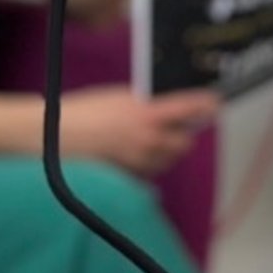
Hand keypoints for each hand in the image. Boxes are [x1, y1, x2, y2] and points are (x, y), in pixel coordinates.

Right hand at [61, 86, 218, 177]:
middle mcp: (148, 141)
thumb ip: (147, 102)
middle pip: (185, 142)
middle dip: (184, 133)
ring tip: (152, 136)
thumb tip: (166, 106)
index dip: (205, 106)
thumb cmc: (86, 111)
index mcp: (148, 115)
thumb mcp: (120, 96)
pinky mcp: (129, 176)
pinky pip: (151, 170)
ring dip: (168, 149)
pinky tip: (136, 150)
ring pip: (168, 159)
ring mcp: (139, 162)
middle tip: (179, 123)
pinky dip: (151, 161)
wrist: (56, 135)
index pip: (188, 110)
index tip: (215, 103)